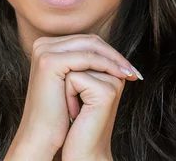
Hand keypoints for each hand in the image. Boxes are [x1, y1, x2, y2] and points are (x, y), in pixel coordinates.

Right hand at [8, 34, 139, 159]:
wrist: (42, 135)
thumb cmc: (58, 113)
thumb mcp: (71, 82)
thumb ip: (84, 64)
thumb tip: (113, 54)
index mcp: (46, 46)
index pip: (86, 41)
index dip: (108, 52)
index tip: (127, 67)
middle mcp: (42, 44)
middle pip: (89, 41)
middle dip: (114, 55)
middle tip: (133, 69)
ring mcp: (44, 51)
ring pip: (90, 46)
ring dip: (114, 59)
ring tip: (129, 73)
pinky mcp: (50, 61)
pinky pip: (87, 58)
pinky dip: (107, 65)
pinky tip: (119, 76)